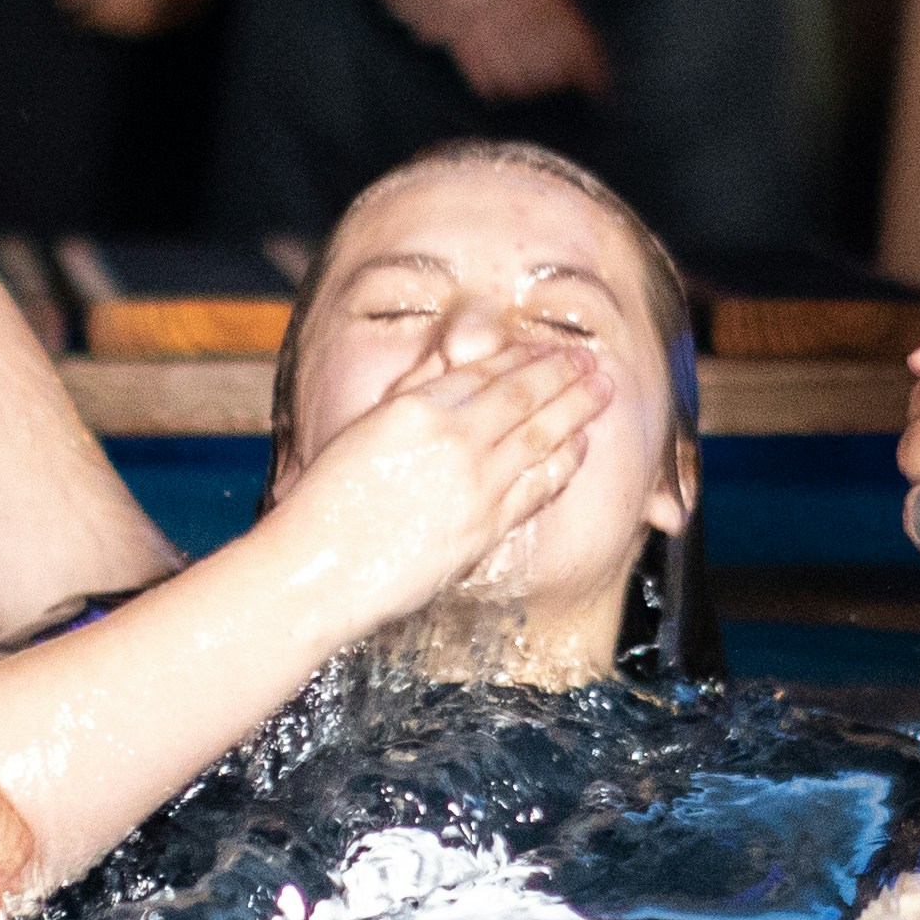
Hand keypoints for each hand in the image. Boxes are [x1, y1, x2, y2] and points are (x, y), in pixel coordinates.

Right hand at [258, 309, 611, 638]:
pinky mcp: (484, 529)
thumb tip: (452, 369)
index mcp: (415, 408)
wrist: (317, 570)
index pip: (486, 373)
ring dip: (576, 410)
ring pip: (540, 437)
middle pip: (523, 397)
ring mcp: (473, 486)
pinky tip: (578, 446)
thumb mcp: (363, 429)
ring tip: (601, 390)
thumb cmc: (327, 503)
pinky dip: (563, 462)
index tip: (548, 349)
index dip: (524, 358)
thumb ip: (412, 395)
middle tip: (591, 361)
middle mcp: (451, 440)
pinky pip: (536, 488)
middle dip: (563, 375)